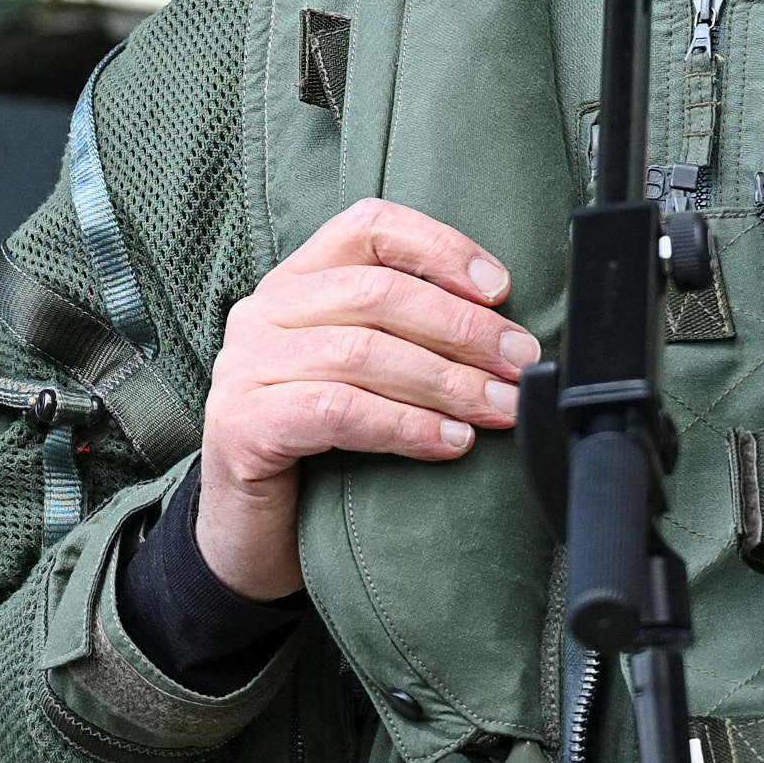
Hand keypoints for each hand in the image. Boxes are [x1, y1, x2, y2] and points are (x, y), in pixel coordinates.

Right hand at [192, 199, 531, 601]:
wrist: (253, 533)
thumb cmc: (323, 447)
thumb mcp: (367, 375)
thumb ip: (411, 338)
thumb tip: (508, 338)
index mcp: (299, 281)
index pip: (369, 228)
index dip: (440, 249)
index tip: (499, 291)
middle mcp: (265, 311)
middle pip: (376, 291)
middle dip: (462, 329)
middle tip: (520, 363)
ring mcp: (246, 366)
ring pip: (362, 351)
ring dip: (446, 382)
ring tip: (498, 409)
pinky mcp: (243, 424)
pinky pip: (337, 411)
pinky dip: (404, 425)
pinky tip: (449, 442)